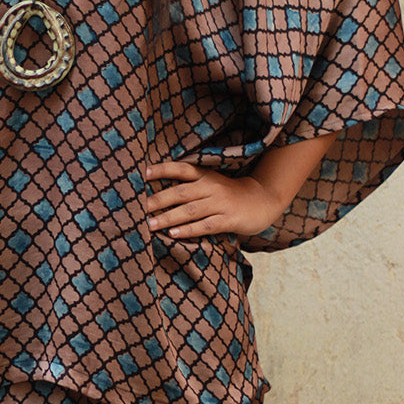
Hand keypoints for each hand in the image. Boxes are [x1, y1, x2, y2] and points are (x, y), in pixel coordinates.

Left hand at [144, 161, 280, 239]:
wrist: (264, 200)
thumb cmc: (230, 194)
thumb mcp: (212, 184)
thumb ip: (190, 186)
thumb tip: (157, 195)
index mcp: (205, 176)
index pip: (181, 169)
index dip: (163, 169)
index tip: (144, 172)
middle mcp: (211, 187)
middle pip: (180, 192)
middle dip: (158, 200)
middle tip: (138, 208)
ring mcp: (221, 203)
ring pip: (190, 210)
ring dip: (168, 218)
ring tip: (149, 225)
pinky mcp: (229, 220)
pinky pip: (205, 225)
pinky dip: (188, 230)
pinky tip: (173, 234)